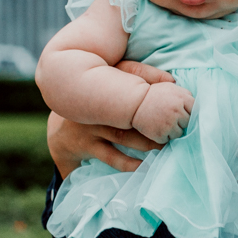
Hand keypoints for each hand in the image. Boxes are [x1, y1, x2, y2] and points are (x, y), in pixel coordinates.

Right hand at [47, 60, 174, 176]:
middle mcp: (98, 104)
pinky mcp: (87, 146)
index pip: (130, 71)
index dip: (151, 76)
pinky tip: (145, 166)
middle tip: (176, 127)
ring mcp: (91, 126)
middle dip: (154, 119)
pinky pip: (111, 156)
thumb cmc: (95, 107)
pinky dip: (129, 163)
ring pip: (125, 136)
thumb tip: (172, 81)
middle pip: (131, 110)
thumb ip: (139, 77)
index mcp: (105, 84)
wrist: (60, 134)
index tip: (174, 85)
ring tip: (166, 146)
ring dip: (147, 142)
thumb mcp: (109, 87)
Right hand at [131, 82, 194, 143]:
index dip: (189, 112)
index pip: (196, 110)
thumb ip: (185, 94)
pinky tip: (157, 127)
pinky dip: (164, 136)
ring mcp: (170, 124)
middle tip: (170, 116)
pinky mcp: (161, 135)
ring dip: (173, 130)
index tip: (183, 112)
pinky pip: (169, 139)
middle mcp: (177, 112)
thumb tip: (198, 103)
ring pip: (180, 133)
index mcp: (182, 99)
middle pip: (188, 122)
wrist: (135, 103)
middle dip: (181, 121)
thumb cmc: (154, 95)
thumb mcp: (170, 88)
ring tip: (163, 121)